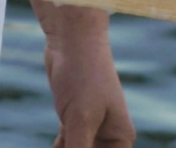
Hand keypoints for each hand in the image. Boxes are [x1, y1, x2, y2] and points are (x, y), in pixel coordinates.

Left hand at [42, 7, 133, 147]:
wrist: (71, 38)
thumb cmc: (82, 74)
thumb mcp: (79, 120)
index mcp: (120, 139)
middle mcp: (108, 135)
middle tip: (64, 145)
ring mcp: (90, 125)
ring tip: (58, 142)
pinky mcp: (73, 117)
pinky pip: (67, 143)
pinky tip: (55, 144)